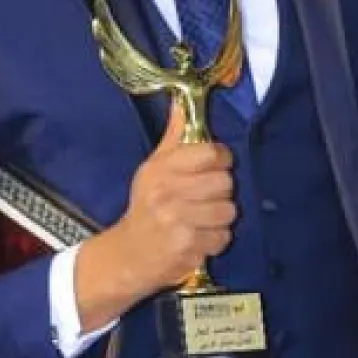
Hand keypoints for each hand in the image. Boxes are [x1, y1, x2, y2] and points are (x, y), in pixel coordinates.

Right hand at [116, 101, 235, 296]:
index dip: (221, 159)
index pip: (210, 153)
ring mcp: (178, 221)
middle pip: (224, 182)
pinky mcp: (188, 247)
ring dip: (220, 218)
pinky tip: (198, 237)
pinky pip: (223, 237)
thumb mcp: (153, 169)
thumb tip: (182, 103)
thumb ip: (174, 138)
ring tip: (202, 219)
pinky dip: (215, 240)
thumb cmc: (145, 207)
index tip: (216, 166)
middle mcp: (168, 193)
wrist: (129, 254)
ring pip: (228, 210)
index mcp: (161, 169)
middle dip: (221, 191)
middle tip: (206, 197)